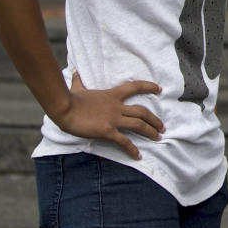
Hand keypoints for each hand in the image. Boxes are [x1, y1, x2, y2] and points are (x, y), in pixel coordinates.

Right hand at [50, 72, 165, 159]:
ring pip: (139, 125)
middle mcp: (117, 107)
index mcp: (112, 95)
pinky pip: (124, 141)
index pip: (135, 87)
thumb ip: (78, 80)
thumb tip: (74, 71)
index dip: (149, 87)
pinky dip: (132, 149)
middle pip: (142, 111)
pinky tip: (138, 156)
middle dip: (154, 119)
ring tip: (158, 137)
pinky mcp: (107, 131)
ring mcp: (113, 119)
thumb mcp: (77, 87)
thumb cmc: (70, 99)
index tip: (159, 89)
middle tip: (163, 126)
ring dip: (151, 131)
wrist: (64, 108)